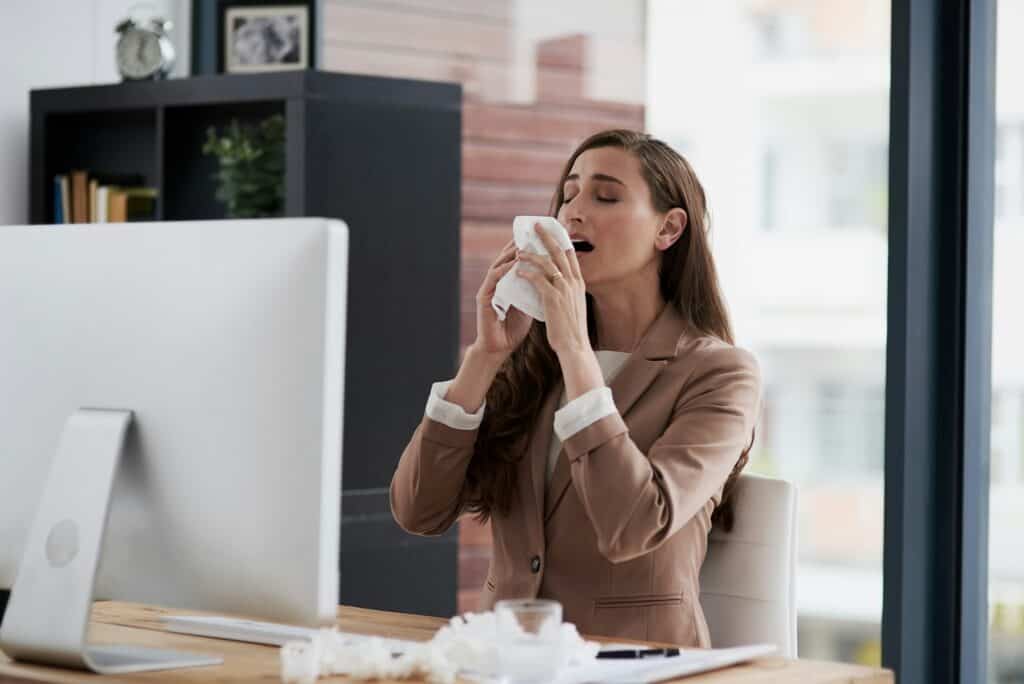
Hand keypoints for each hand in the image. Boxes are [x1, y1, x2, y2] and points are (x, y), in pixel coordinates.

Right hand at [473, 239, 532, 358]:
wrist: (499, 348)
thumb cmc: (513, 329)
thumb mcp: (530, 305)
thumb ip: (537, 291)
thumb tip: (555, 278)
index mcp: (508, 284)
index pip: (517, 260)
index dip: (527, 248)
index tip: (540, 237)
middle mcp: (497, 283)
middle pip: (507, 258)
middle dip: (518, 244)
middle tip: (530, 231)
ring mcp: (489, 289)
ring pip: (499, 264)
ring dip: (510, 253)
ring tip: (523, 242)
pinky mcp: (484, 297)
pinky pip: (494, 279)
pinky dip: (504, 269)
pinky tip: (514, 263)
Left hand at [515, 223, 590, 357]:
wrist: (574, 346)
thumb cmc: (571, 330)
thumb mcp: (573, 306)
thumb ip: (567, 293)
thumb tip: (557, 284)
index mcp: (579, 283)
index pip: (570, 255)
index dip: (560, 240)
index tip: (552, 230)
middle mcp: (573, 282)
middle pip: (559, 251)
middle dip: (546, 236)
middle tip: (536, 225)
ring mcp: (564, 289)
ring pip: (546, 262)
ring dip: (531, 254)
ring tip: (520, 250)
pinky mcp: (553, 297)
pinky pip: (538, 279)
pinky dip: (527, 272)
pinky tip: (518, 271)